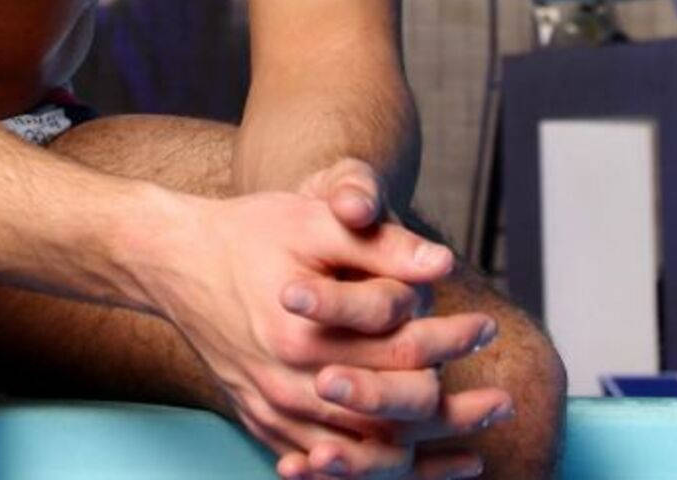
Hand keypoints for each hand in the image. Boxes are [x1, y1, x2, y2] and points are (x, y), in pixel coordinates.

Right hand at [143, 190, 488, 478]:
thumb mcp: (312, 221)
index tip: (487, 328)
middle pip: (390, 417)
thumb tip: (442, 266)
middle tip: (500, 402)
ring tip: (472, 452)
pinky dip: (369, 473)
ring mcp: (272, 411)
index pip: (401, 354)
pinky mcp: (262, 422)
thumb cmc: (248, 233)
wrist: (176, 260)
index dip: (452, 342)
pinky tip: (406, 465)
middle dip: (453, 413)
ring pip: (361, 457)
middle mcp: (289, 386)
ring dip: (421, 456)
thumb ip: (378, 246)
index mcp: (305, 337)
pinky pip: (324, 468)